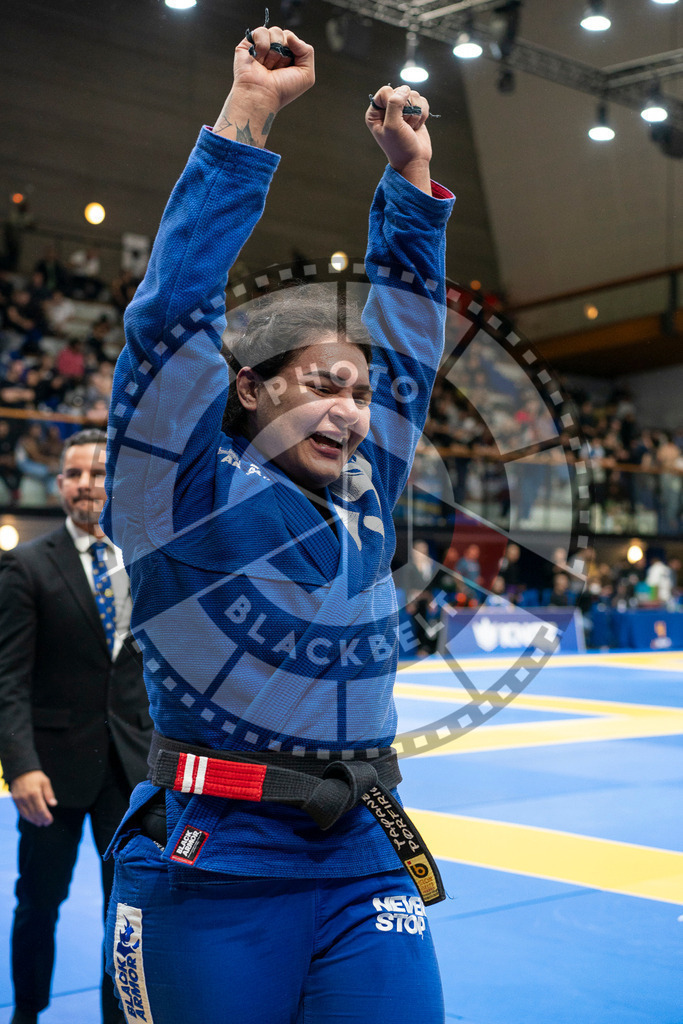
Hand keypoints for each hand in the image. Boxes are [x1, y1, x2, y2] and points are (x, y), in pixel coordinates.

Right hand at [10, 769, 57, 825]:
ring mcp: (19, 800)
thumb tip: (53, 804)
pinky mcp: (15, 800)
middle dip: (41, 820)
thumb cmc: (36, 776)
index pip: (40, 810)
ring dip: (33, 820)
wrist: (21, 771)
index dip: (46, 817)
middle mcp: (26, 798)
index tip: (50, 821)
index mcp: (34, 793)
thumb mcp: (45, 782)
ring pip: (26, 814)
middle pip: (34, 814)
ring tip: (40, 823)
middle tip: (46, 823)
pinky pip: (21, 812)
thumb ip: (49, 794)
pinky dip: (27, 817)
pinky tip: (32, 819)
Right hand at [213, 25, 314, 145]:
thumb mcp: (306, 75)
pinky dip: (263, 45)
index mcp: (288, 57)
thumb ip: (307, 51)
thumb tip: (290, 36)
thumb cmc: (283, 90)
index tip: (288, 68)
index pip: (295, 41)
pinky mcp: (248, 44)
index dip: (295, 52)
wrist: (262, 96)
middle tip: (276, 69)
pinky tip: (258, 59)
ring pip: (275, 31)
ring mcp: (262, 46)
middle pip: (286, 35)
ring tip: (267, 66)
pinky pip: (261, 31)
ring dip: (274, 52)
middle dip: (284, 52)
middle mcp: (275, 50)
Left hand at [366, 85, 431, 193]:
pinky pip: (423, 101)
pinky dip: (423, 114)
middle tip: (405, 126)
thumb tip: (405, 88)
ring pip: (414, 95)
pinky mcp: (414, 111)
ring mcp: (402, 109)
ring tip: (410, 127)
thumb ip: (394, 104)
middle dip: (407, 109)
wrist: (414, 161)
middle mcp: (387, 109)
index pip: (386, 91)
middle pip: (401, 91)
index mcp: (375, 112)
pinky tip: (417, 126)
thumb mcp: (392, 126)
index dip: (394, 101)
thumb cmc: (399, 147)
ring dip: (416, 113)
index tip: (396, 117)